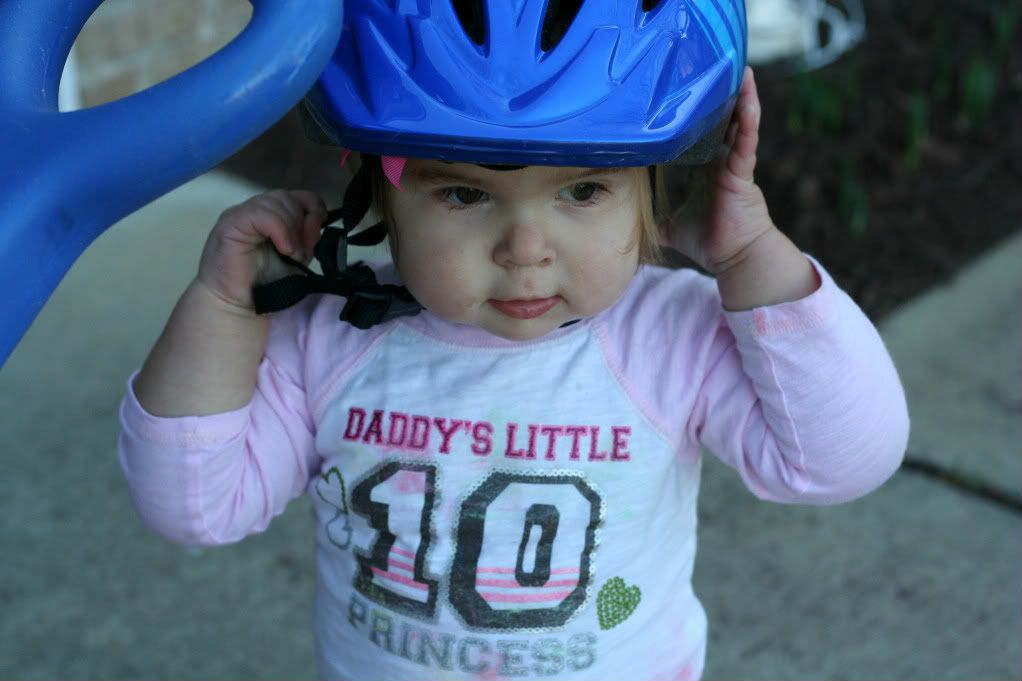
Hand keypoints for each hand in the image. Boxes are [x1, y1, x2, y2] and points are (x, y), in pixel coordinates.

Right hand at [195, 190, 326, 312]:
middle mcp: (256, 210)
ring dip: (292, 229)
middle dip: (303, 222)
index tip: (316, 235)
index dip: (314, 209)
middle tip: (300, 251)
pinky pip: (261, 213)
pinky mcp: (231, 223)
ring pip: (276, 201)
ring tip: (290, 255)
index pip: (300, 196)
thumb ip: (309, 236)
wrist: (236, 304)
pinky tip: (284, 249)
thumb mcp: (298, 257)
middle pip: (288, 197)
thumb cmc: (264, 283)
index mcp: (273, 215)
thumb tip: (320, 218)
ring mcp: (242, 214)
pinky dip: (280, 230)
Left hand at [661, 66, 776, 274]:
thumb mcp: (672, 226)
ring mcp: (734, 165)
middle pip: (720, 120)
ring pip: (738, 123)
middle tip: (711, 66)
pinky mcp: (742, 173)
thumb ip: (653, 217)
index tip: (684, 90)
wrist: (734, 258)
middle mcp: (721, 161)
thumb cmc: (709, 241)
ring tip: (739, 68)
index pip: (699, 133)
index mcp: (706, 168)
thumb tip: (626, 220)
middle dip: (718, 95)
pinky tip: (747, 99)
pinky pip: (747, 142)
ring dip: (740, 96)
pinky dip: (748, 120)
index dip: (694, 113)